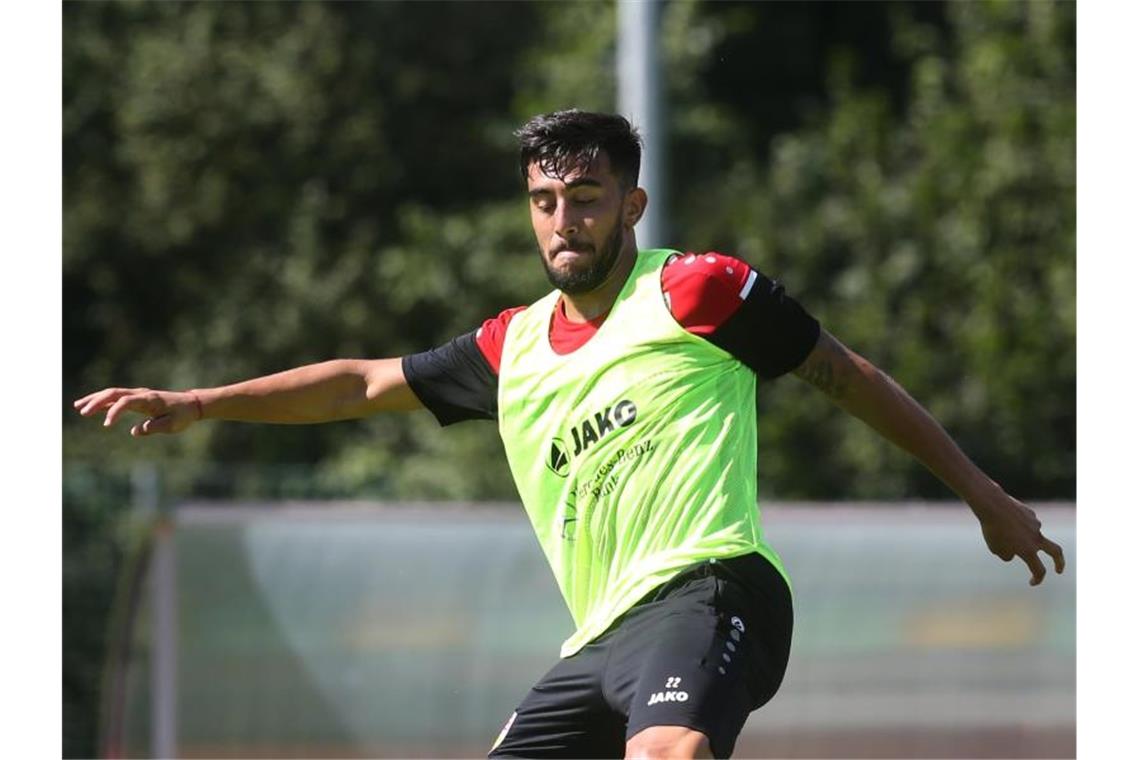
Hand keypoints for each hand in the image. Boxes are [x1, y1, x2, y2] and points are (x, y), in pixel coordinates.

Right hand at [73, 387, 201, 436]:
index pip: (126, 402)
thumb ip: (154, 428)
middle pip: (114, 393)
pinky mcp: (136, 398)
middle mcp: (141, 394)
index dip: (114, 412)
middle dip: (97, 401)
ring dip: (95, 399)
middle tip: (82, 411)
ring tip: (77, 406)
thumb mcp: (172, 425)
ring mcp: (138, 395)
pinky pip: (116, 398)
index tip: (106, 425)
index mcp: (149, 400)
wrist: (190, 404)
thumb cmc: (182, 415)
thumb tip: (134, 431)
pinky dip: (103, 402)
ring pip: (112, 393)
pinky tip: (91, 408)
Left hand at [971, 491, 1065, 585]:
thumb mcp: (996, 548)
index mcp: (1028, 551)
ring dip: (1017, 535)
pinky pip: (1024, 522)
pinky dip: (1016, 524)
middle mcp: (1036, 538)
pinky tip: (1003, 518)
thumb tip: (1014, 554)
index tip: (1032, 582)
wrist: (992, 505)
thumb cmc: (992, 529)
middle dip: (1060, 563)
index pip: (1039, 570)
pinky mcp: (1031, 514)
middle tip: (1058, 570)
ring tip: (999, 527)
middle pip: (1056, 552)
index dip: (1038, 579)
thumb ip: (1007, 555)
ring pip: (1029, 534)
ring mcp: (1035, 525)